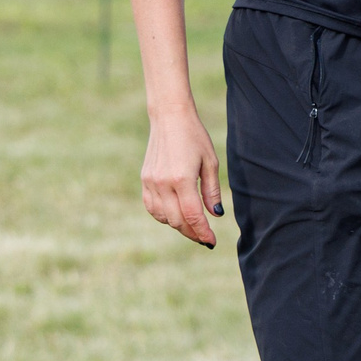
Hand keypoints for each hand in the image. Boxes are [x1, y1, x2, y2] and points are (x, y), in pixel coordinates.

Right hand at [143, 111, 223, 247]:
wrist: (169, 118)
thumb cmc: (194, 137)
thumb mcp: (210, 163)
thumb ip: (212, 191)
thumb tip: (216, 215)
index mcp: (182, 179)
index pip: (192, 215)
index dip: (202, 232)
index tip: (211, 241)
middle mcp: (163, 183)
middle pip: (177, 220)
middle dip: (192, 232)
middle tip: (205, 237)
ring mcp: (151, 182)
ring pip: (162, 217)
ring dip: (178, 225)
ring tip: (192, 226)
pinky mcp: (145, 179)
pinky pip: (151, 207)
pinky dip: (163, 216)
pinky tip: (175, 215)